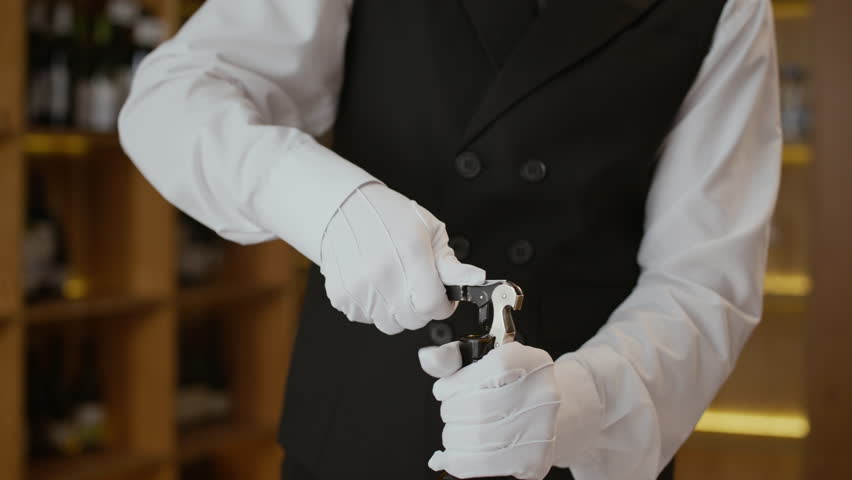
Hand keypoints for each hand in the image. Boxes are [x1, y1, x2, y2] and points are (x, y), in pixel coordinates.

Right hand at [320, 182, 485, 333]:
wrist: (343, 208)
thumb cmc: (390, 216)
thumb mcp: (430, 231)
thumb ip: (452, 264)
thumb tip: (477, 279)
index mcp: (411, 252)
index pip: (433, 305)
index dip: (443, 306)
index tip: (442, 297)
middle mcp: (382, 271)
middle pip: (412, 320)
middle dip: (421, 308)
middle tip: (416, 285)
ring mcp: (359, 286)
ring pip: (389, 324)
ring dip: (396, 309)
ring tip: (393, 282)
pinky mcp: (341, 295)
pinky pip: (366, 318)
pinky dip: (373, 307)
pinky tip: (373, 283)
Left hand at [418, 342, 560, 479]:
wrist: (544, 414)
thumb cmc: (509, 386)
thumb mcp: (482, 362)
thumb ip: (451, 359)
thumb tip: (429, 359)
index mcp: (527, 361)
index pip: (482, 373)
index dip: (453, 386)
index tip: (444, 391)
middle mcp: (540, 394)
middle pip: (477, 408)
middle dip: (451, 413)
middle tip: (452, 413)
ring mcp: (539, 429)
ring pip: (475, 439)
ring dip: (453, 437)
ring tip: (458, 431)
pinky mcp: (532, 460)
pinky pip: (482, 465)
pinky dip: (459, 461)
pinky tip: (457, 454)